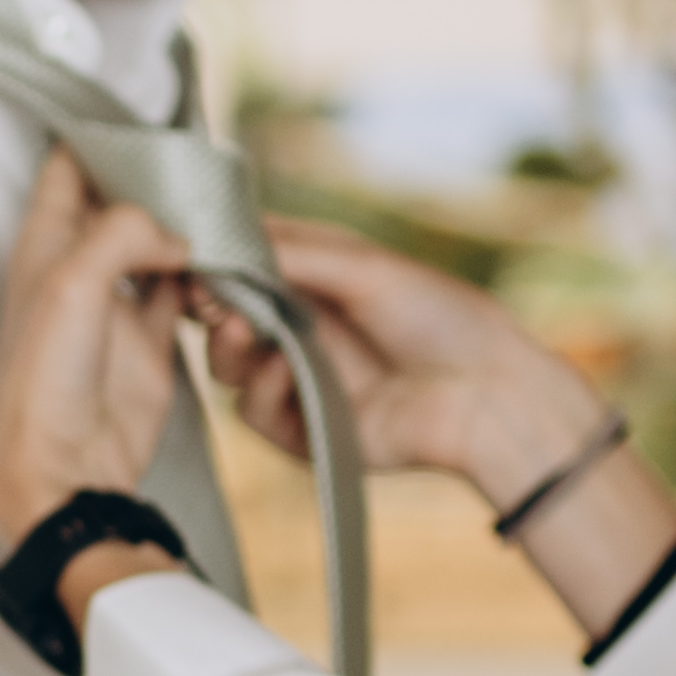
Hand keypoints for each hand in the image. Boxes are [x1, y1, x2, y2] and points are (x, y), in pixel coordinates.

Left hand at [0, 149, 197, 556]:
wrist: (66, 467)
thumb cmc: (47, 379)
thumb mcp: (73, 283)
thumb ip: (123, 234)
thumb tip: (177, 235)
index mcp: (45, 243)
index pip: (69, 168)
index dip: (101, 137)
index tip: (143, 111)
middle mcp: (79, 267)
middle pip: (121, 201)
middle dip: (158, 179)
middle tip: (201, 157)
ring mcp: (116, 304)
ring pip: (158, 244)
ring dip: (188, 228)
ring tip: (222, 205)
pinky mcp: (150, 343)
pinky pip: (184, 294)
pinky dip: (207, 278)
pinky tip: (227, 263)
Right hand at [202, 220, 616, 503]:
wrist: (486, 395)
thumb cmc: (442, 318)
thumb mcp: (364, 267)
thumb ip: (290, 254)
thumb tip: (218, 243)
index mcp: (316, 283)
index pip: (245, 266)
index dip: (214, 260)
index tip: (189, 254)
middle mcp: (302, 330)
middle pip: (224, 317)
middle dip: (209, 305)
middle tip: (203, 296)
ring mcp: (300, 381)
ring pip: (228, 368)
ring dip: (225, 348)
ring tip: (238, 330)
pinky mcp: (305, 432)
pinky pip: (255, 414)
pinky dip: (262, 390)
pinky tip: (285, 371)